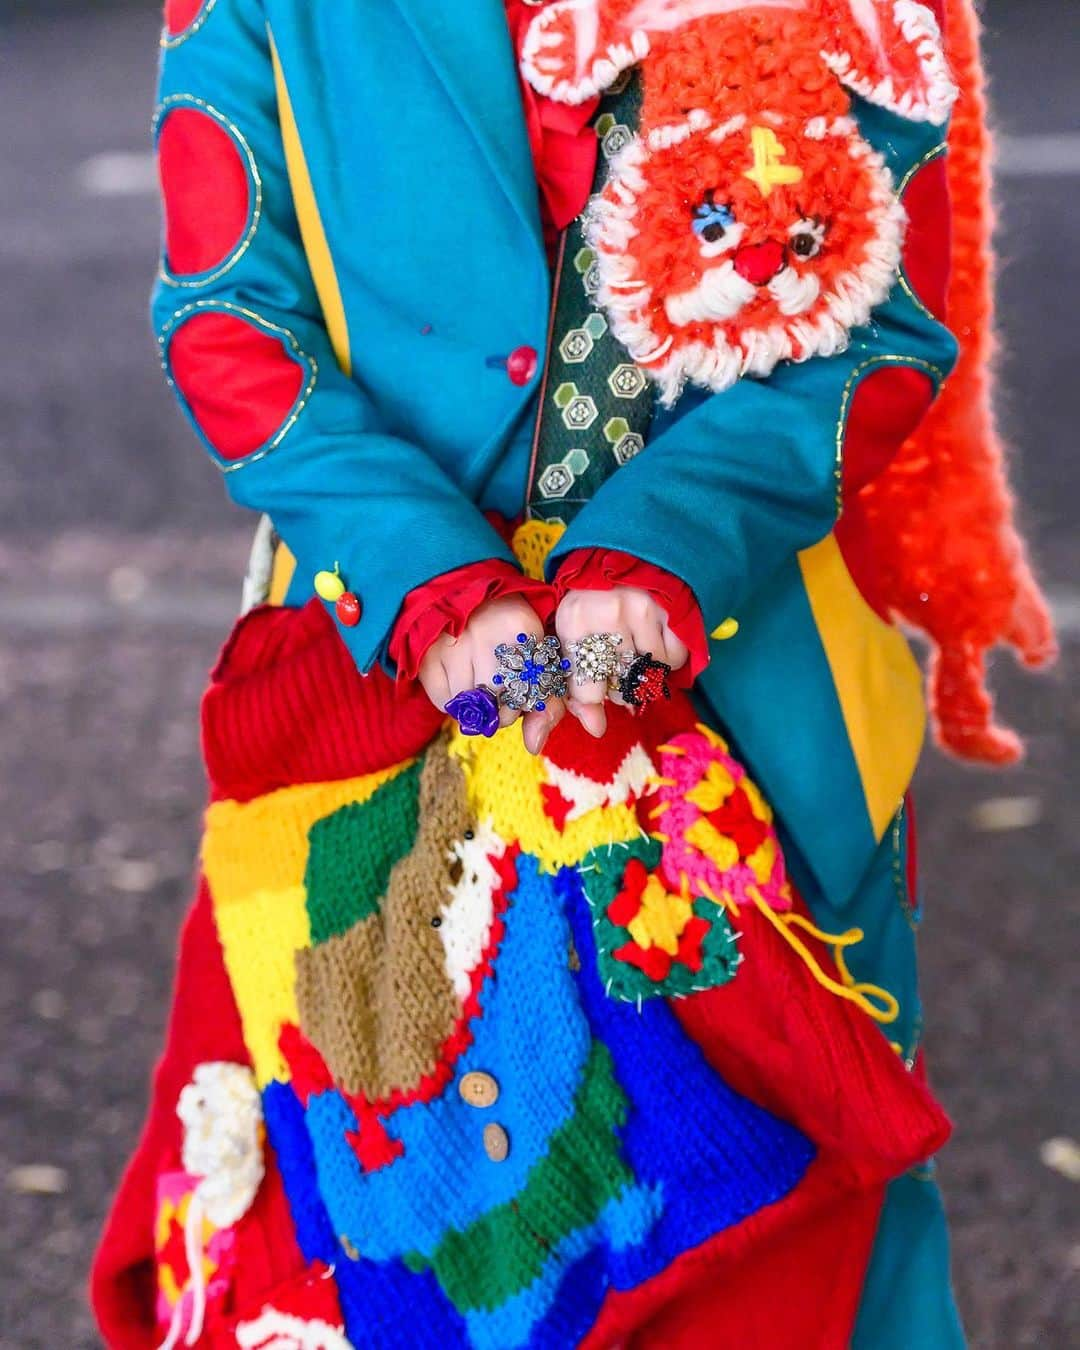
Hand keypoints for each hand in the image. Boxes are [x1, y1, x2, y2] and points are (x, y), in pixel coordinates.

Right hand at [418, 596, 564, 754]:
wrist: (464, 595)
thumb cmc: (510, 636)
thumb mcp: (539, 660)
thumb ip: (549, 705)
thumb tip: (534, 746)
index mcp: (523, 627)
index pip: (529, 694)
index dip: (524, 702)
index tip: (519, 690)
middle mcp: (487, 632)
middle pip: (498, 705)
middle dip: (501, 707)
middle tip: (497, 687)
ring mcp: (453, 643)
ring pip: (470, 707)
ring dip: (475, 705)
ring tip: (477, 678)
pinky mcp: (428, 655)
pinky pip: (444, 703)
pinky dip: (452, 701)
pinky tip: (458, 678)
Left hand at [555, 587, 689, 737]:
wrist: (625, 555)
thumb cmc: (591, 603)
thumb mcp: (570, 637)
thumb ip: (576, 689)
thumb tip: (596, 730)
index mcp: (573, 619)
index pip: (586, 689)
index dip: (593, 695)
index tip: (598, 684)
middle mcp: (607, 614)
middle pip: (619, 688)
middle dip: (619, 687)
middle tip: (616, 665)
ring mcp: (643, 610)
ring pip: (648, 675)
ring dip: (643, 672)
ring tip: (633, 649)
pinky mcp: (671, 609)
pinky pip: (674, 659)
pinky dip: (667, 658)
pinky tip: (654, 639)